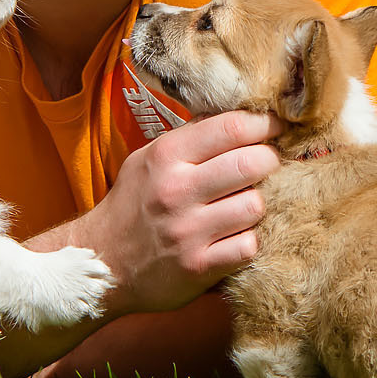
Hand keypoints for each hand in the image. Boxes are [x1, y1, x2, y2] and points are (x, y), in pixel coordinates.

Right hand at [32, 110, 279, 317]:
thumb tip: (239, 111)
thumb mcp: (149, 159)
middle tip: (266, 166)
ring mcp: (188, 231)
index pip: (232, 127)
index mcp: (166, 156)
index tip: (276, 129)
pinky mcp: (198, 266)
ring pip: (256, 205)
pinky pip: (249, 246)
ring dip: (257, 205)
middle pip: (253, 163)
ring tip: (244, 205)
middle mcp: (176, 190)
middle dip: (269, 162)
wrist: (100, 263)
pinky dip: (248, 241)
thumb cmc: (133, 205)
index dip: (265, 125)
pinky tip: (235, 237)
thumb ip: (191, 136)